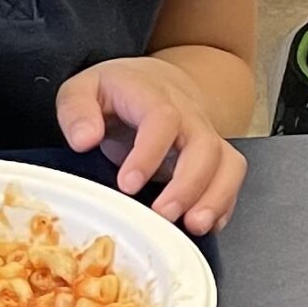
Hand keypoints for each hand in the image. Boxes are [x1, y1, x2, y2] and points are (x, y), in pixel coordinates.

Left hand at [54, 57, 245, 235]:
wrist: (154, 80)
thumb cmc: (117, 90)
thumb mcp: (83, 88)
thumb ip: (76, 110)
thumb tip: (83, 140)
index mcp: (152, 95)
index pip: (161, 119)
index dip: (149, 153)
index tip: (127, 184)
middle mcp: (187, 115)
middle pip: (204, 145)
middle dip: (188, 184)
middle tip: (164, 214)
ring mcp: (205, 136)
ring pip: (227, 162)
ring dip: (215, 197)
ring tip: (194, 226)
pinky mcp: (214, 157)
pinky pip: (231, 178)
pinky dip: (223, 203)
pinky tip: (206, 224)